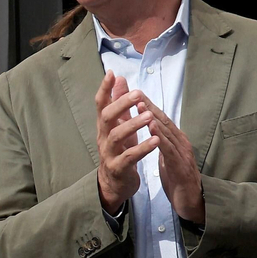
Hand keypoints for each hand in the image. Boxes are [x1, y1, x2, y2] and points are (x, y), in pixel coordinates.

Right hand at [93, 72, 157, 212]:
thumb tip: (119, 78)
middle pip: (106, 117)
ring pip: (116, 137)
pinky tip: (155, 141)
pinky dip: (142, 149)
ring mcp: (109, 153)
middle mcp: (103, 137)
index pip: (100, 104)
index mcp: (104, 126)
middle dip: (121, 104)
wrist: (114, 184)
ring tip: (149, 117)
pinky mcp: (118, 168)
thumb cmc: (120, 150)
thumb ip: (120, 103)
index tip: (111, 73)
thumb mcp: (120, 125)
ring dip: (133, 125)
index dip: (104, 89)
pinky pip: (128, 157)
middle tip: (138, 95)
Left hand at [135, 94, 204, 223]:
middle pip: (163, 120)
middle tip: (133, 91)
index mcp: (176, 141)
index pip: (160, 119)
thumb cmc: (178, 182)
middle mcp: (181, 143)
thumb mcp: (167, 160)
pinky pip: (169, 150)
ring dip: (152, 117)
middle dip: (148, 105)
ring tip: (139, 104)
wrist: (191, 204)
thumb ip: (162, 146)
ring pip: (167, 132)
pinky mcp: (181, 167)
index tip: (133, 94)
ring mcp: (183, 154)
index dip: (147, 106)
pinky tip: (151, 128)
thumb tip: (154, 133)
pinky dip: (160, 138)